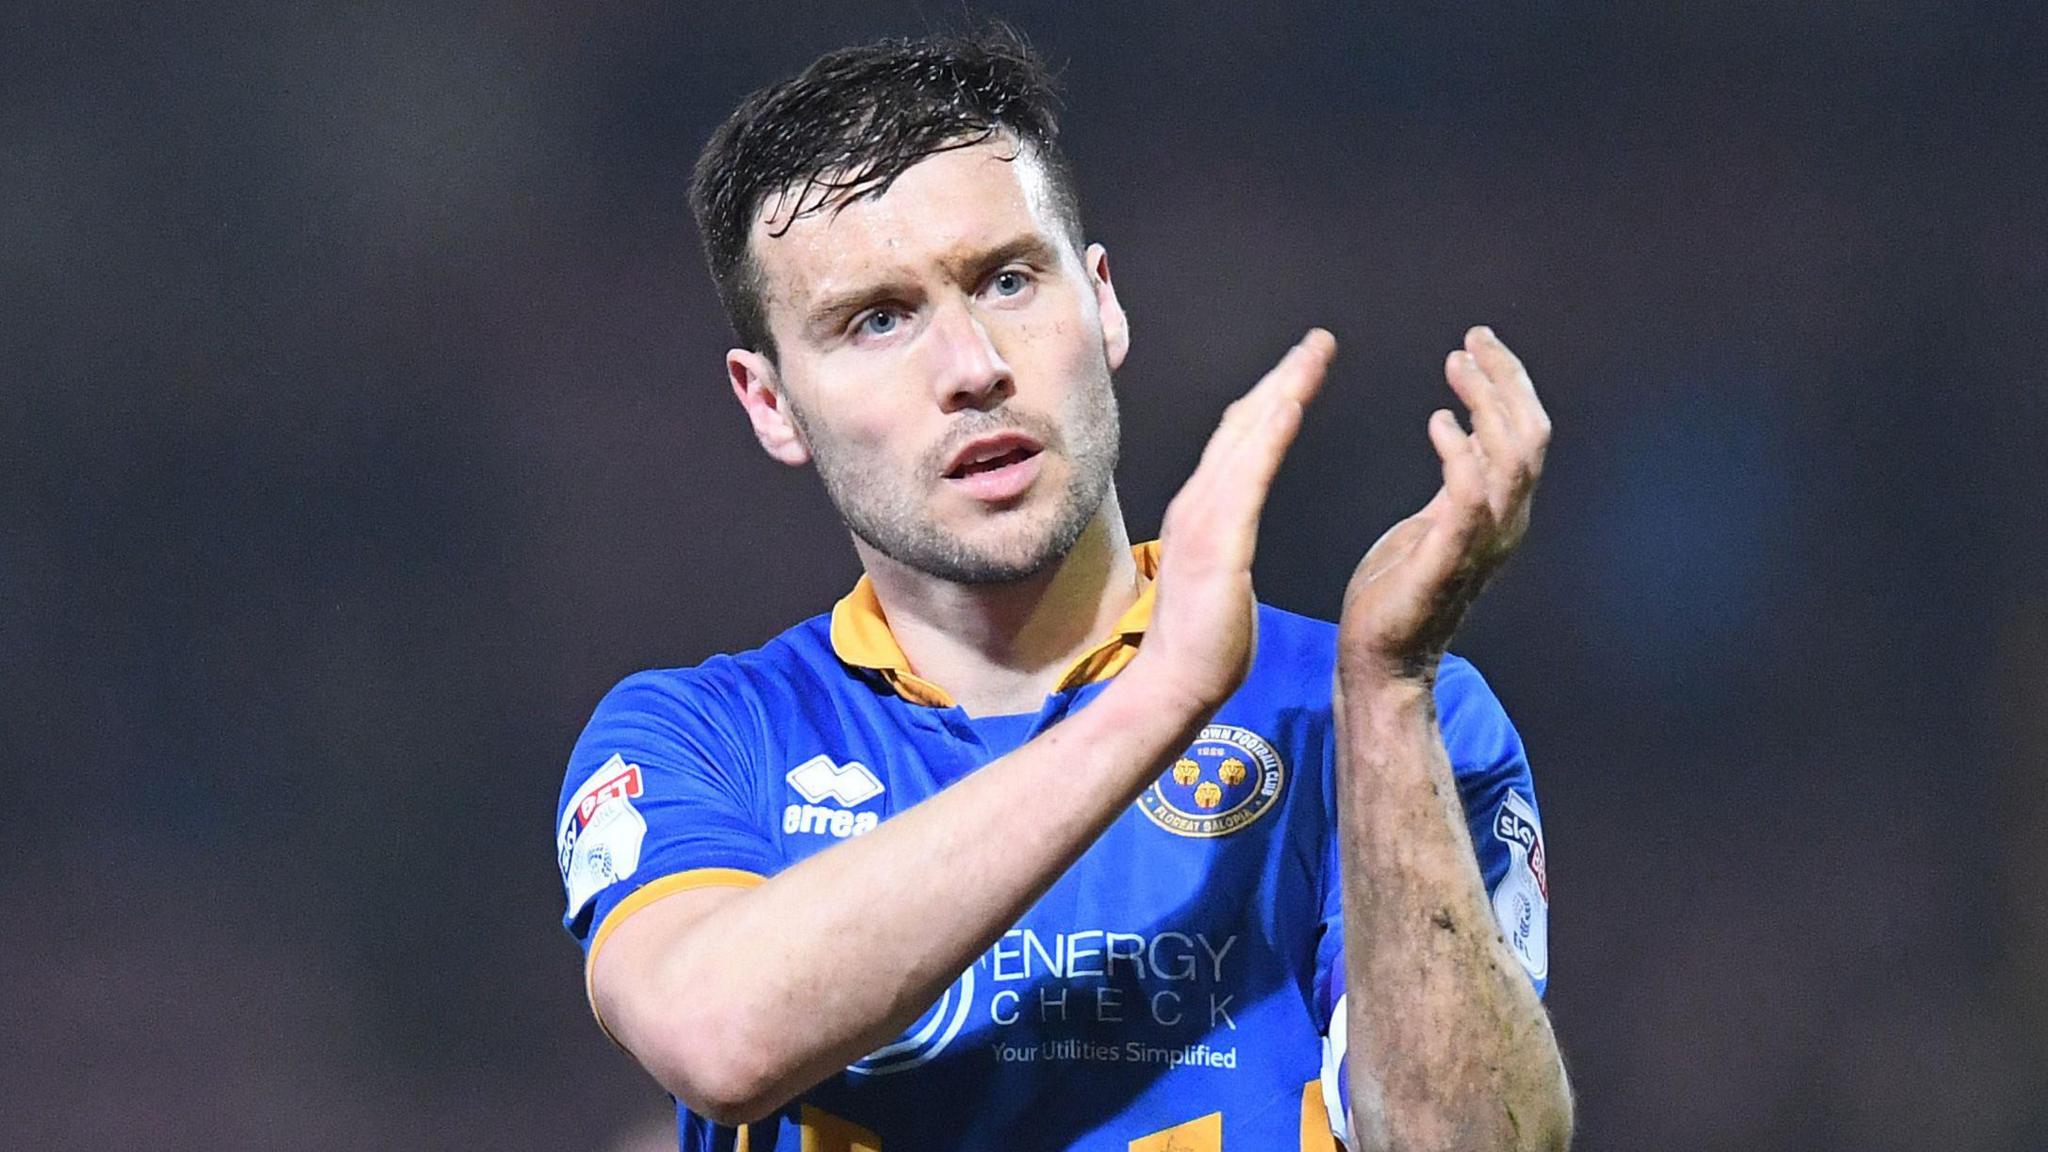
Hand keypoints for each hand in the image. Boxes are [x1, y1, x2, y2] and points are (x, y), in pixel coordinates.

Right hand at [1132, 329, 1336, 713]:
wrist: (1175, 686)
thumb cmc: (1204, 644)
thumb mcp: (1223, 577)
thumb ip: (1227, 546)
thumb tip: (1234, 541)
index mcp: (1205, 511)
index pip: (1241, 442)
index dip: (1272, 400)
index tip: (1302, 370)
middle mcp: (1199, 502)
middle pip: (1243, 424)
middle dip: (1281, 378)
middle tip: (1317, 341)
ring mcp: (1204, 518)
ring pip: (1246, 438)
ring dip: (1280, 391)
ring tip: (1311, 356)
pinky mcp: (1217, 541)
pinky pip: (1247, 478)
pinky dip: (1268, 436)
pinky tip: (1291, 404)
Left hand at [1340, 326, 1549, 684]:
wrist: (1380, 659)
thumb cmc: (1397, 592)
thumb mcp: (1434, 522)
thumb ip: (1459, 481)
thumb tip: (1467, 432)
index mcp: (1501, 512)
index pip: (1526, 434)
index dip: (1508, 384)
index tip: (1476, 344)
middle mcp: (1505, 524)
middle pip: (1530, 436)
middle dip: (1505, 381)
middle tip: (1470, 342)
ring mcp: (1482, 543)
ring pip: (1512, 458)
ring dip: (1487, 404)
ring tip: (1456, 367)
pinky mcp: (1448, 558)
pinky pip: (1470, 497)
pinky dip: (1461, 453)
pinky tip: (1437, 422)